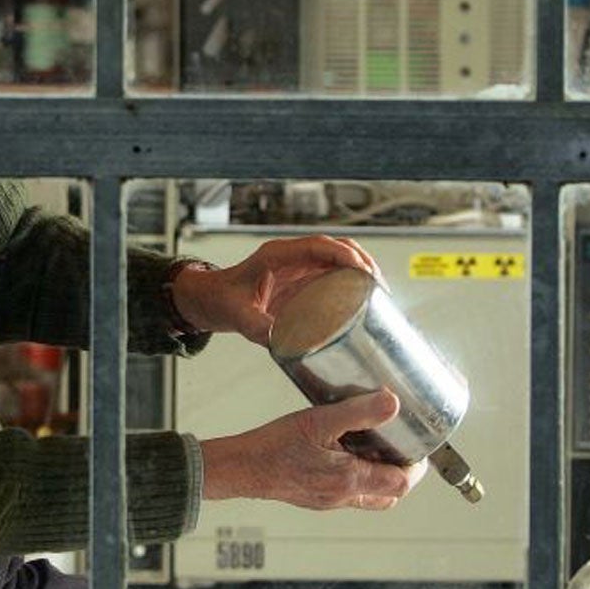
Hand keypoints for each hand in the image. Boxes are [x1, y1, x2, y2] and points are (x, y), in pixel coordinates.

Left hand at [169, 234, 382, 346]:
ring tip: (379, 294)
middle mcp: (291, 256)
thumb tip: (280, 342)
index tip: (364, 270)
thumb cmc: (220, 300)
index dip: (345, 255)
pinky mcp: (302, 280)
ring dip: (361, 269)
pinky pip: (332, 273)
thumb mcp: (237, 315)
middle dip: (362, 261)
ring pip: (339, 258)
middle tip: (379, 287)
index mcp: (277, 255)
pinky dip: (351, 281)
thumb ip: (257, 327)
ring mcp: (298, 266)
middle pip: (336, 247)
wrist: (210, 300)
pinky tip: (363, 298)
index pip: (319, 245)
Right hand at [199, 387, 428, 510]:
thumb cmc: (274, 446)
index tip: (419, 447)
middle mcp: (343, 496)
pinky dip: (356, 476)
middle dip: (401, 474)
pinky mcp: (315, 498)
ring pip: (369, 496)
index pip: (401, 484)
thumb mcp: (319, 420)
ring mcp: (328, 500)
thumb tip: (392, 403)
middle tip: (401, 448)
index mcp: (350, 480)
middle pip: (389, 495)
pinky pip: (347, 492)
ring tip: (373, 446)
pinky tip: (342, 451)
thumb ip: (358, 412)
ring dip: (379, 476)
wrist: (240, 468)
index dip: (417, 467)